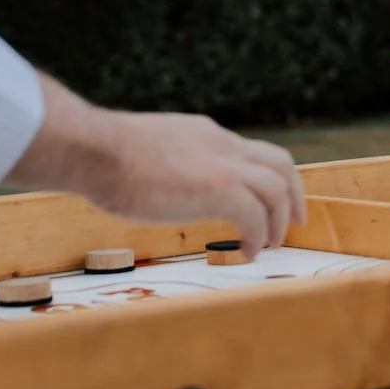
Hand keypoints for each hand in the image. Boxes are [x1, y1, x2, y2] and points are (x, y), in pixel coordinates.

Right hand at [84, 112, 305, 255]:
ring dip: (280, 219)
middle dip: (293, 193)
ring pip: (278, 188)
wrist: (96, 149)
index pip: (248, 152)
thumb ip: (165, 164)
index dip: (262, 177)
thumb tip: (158, 185)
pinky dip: (259, 237)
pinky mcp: (220, 190)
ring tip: (271, 244)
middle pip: (279, 163)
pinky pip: (256, 216)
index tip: (263, 200)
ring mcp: (224, 165)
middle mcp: (222, 145)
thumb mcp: (147, 151)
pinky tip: (247, 253)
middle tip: (294, 222)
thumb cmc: (104, 155)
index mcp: (205, 135)